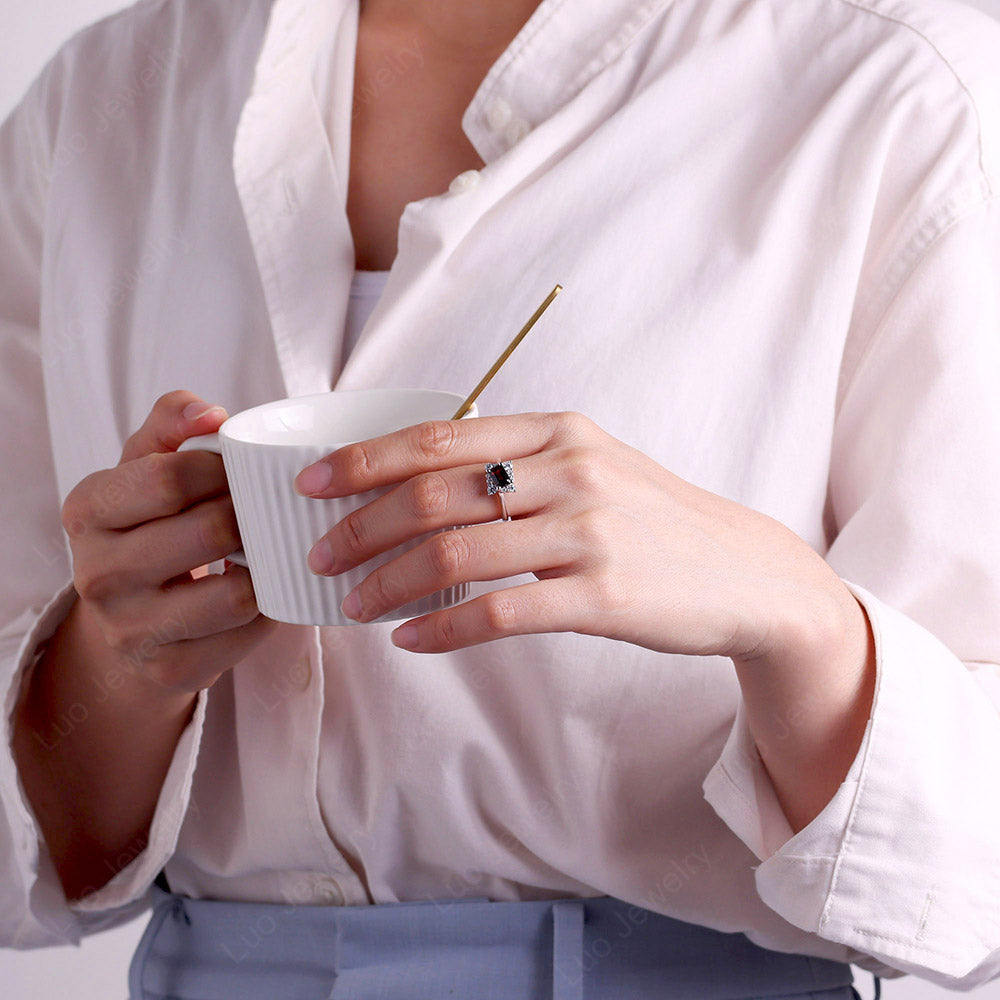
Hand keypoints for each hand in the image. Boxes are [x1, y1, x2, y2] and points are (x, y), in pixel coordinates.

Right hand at [61, 390, 278, 692]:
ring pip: (236, 592)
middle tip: (268, 509)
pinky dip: (270, 607)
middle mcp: (97, 573)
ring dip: (269, 565)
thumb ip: (172, 423)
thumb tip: (210, 413)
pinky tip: (265, 587)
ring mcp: (131, 628)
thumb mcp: (145, 466)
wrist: (129, 617)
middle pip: (210, 532)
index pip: (170, 478)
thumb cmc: (149, 523)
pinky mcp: (170, 669)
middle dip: (253, 515)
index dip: (224, 470)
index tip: (242, 471)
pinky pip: (248, 632)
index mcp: (87, 509)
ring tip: (271, 546)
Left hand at [294, 411, 851, 656]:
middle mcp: (569, 471)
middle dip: (359, 527)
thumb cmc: (651, 519)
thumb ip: (516, 464)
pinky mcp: (605, 596)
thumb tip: (419, 485)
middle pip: (432, 494)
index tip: (312, 485)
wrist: (742, 573)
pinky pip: (500, 614)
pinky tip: (410, 641)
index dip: (363, 460)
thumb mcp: (590, 465)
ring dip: (387, 584)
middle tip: (317, 556)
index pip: (437, 437)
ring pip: (455, 555)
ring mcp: (589, 532)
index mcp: (556, 431)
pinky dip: (443, 630)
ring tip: (352, 605)